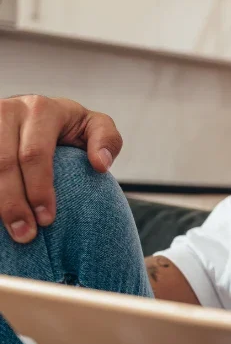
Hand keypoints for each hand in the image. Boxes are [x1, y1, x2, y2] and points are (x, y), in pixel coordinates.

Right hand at [0, 95, 120, 242]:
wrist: (37, 113)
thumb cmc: (71, 127)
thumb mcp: (94, 126)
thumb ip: (107, 140)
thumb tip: (100, 165)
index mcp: (41, 109)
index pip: (35, 154)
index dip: (39, 189)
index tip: (48, 219)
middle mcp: (10, 111)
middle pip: (5, 163)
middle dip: (14, 203)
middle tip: (26, 235)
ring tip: (12, 232)